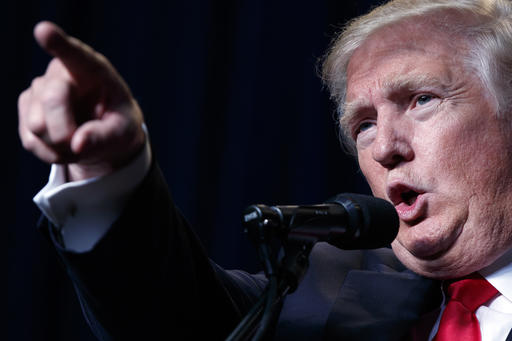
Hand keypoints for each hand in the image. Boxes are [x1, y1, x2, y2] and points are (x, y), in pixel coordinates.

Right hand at [18, 21, 145, 180]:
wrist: (103, 136)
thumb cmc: (118, 126)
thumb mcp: (123, 133)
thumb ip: (105, 137)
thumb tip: (77, 144)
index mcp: (93, 70)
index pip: (75, 54)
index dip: (58, 43)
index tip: (43, 30)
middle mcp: (62, 73)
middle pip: (52, 100)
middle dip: (66, 132)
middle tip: (81, 146)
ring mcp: (40, 89)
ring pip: (37, 125)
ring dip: (61, 147)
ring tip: (80, 144)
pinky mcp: (26, 108)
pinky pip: (30, 140)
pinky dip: (50, 154)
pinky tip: (65, 148)